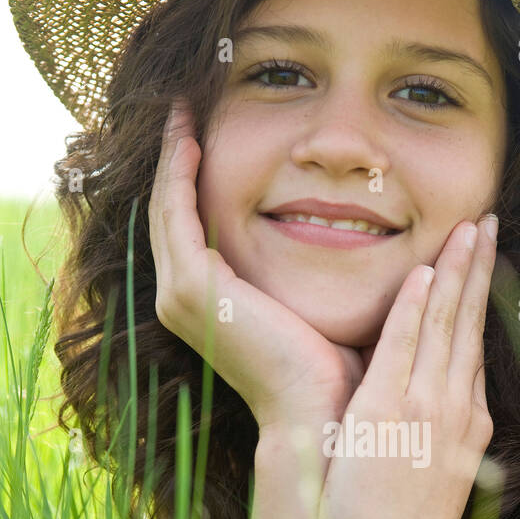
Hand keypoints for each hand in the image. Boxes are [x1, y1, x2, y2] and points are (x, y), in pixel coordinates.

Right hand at [148, 98, 369, 434]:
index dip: (193, 176)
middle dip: (175, 156)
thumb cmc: (335, 367)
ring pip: (166, 206)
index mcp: (208, 303)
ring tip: (181, 109)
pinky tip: (189, 139)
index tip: (205, 130)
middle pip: (170, 209)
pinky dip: (177, 174)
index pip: (191, 225)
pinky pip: (175, 214)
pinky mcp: (190, 289)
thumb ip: (314, 265)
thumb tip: (352, 222)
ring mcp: (180, 295)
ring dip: (171, 154)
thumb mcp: (317, 299)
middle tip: (183, 105)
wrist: (322, 412)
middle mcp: (182, 299)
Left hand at [315, 214, 496, 518]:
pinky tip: (424, 272)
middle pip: (471, 326)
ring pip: (447, 326)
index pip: (472, 349)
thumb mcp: (430, 486)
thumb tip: (429, 429)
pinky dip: (417, 308)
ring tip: (467, 226)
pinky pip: (406, 348)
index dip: (478, 301)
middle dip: (479, 269)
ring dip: (456, 272)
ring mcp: (426, 412)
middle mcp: (456, 412)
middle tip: (485, 221)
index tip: (481, 263)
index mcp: (466, 427)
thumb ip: (434, 445)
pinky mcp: (389, 417)